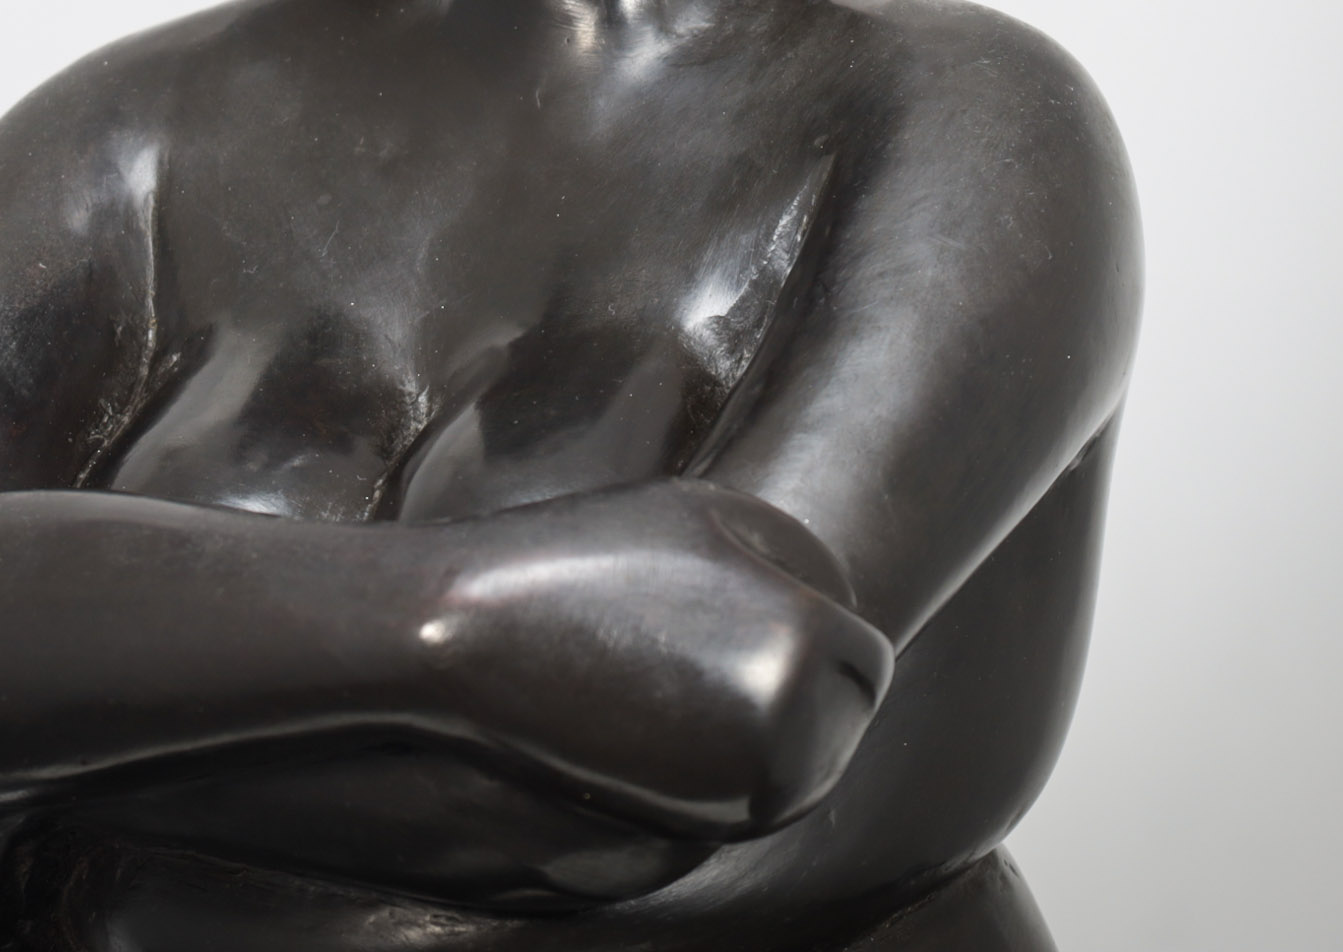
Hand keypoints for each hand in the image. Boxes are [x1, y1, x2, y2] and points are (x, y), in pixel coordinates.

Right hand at [414, 478, 891, 839]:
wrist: (476, 635)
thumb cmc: (592, 552)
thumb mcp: (707, 514)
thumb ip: (791, 553)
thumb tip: (836, 595)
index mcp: (799, 647)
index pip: (867, 658)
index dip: (826, 629)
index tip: (771, 608)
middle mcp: (789, 734)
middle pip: (844, 719)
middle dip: (806, 682)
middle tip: (727, 637)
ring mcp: (741, 793)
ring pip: (804, 767)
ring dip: (775, 726)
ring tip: (697, 666)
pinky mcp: (695, 828)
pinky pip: (752, 796)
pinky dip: (732, 760)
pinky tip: (675, 708)